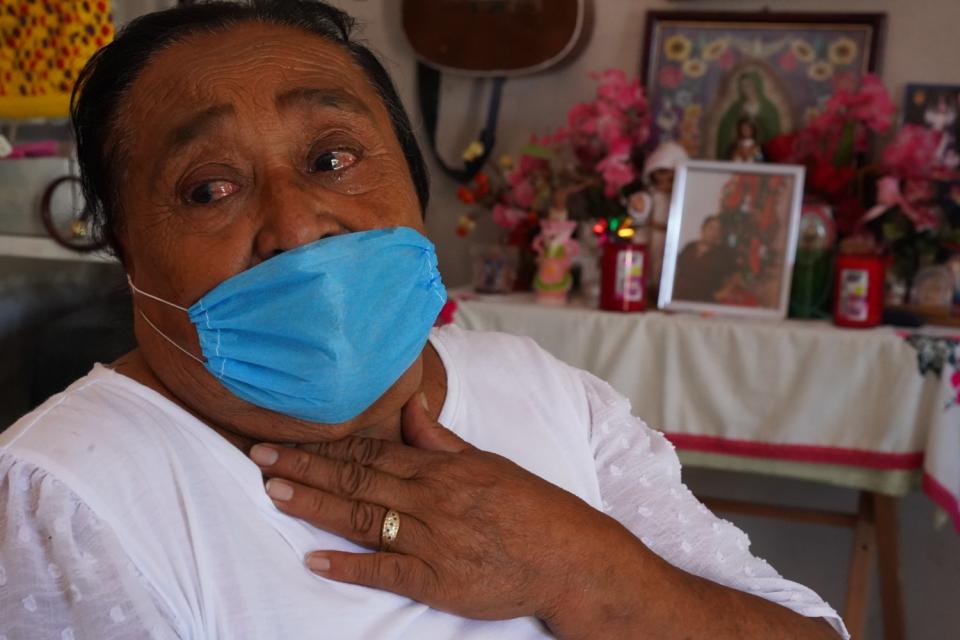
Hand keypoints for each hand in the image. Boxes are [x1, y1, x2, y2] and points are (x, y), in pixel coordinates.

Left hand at [249, 393, 631, 627]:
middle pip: (356, 479)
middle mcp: (431, 498)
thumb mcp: (487, 461)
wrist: (568, 555)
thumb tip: (411, 408)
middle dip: (304, 468)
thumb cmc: (530, 506)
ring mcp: (433, 540)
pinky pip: (388, 570)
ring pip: (363, 517)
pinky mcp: (439, 580)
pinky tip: (315, 561)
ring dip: (315, 505)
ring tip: (273, 492)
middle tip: (259, 458)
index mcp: (441, 468)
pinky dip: (351, 566)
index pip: (371, 451)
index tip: (287, 437)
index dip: (325, 446)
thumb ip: (441, 439)